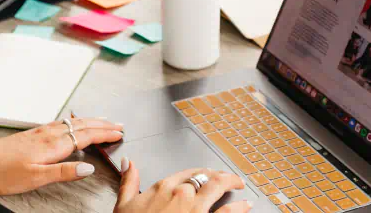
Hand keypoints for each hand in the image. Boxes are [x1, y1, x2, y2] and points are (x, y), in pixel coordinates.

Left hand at [0, 118, 123, 195]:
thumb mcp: (36, 177)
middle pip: (81, 126)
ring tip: (103, 120)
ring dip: (90, 121)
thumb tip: (88, 167)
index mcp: (53, 145)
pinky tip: (73, 124)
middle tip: (119, 124)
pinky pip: (62, 123)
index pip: (85, 136)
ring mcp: (40, 132)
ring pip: (72, 122)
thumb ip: (63, 171)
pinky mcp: (33, 133)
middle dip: (102, 124)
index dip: (104, 134)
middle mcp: (48, 134)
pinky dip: (75, 122)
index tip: (119, 133)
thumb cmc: (4, 172)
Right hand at [115, 160, 251, 212]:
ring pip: (220, 187)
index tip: (204, 173)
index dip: (199, 172)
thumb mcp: (124, 205)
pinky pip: (228, 212)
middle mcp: (182, 193)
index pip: (187, 172)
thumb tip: (129, 163)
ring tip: (239, 185)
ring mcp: (197, 208)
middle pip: (206, 176)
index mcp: (163, 187)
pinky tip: (246, 205)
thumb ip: (129, 182)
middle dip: (218, 175)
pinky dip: (239, 207)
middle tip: (226, 176)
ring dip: (232, 183)